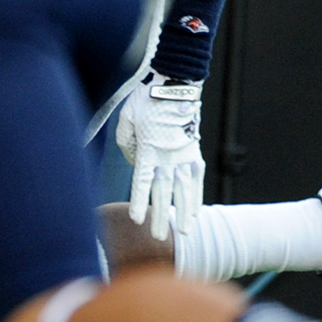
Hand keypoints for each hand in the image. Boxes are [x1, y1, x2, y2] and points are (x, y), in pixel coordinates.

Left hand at [116, 71, 205, 239]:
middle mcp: (168, 156)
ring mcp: (184, 156)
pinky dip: (196, 196)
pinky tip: (196, 210)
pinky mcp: (194, 152)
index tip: (137, 220)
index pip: (142, 182)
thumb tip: (134, 160)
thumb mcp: (126, 119)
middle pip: (163, 192)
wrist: (174, 84)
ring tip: (184, 232)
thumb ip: (126, 143)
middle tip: (158, 237)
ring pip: (184, 191)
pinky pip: (196, 179)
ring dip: (184, 212)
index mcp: (149, 149)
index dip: (139, 202)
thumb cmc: (145, 100)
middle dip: (160, 215)